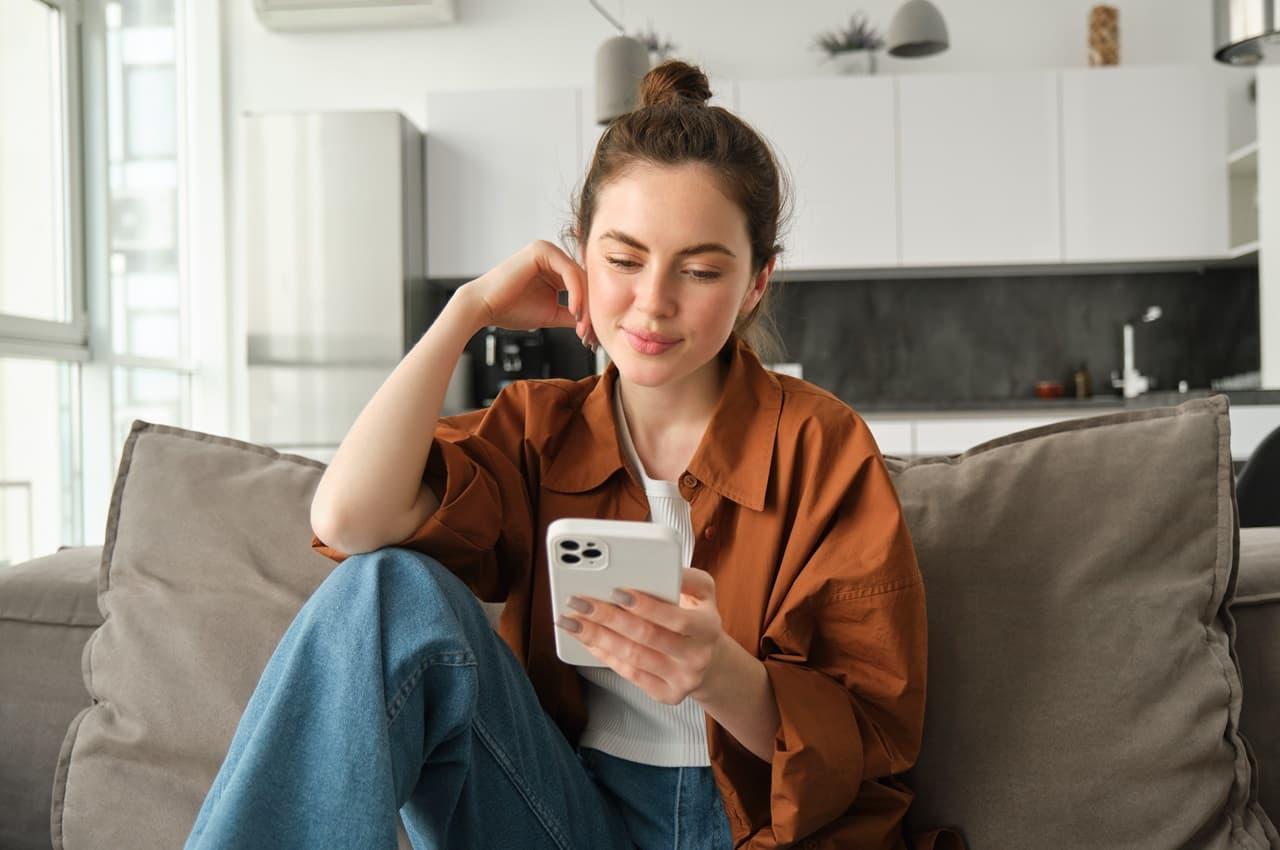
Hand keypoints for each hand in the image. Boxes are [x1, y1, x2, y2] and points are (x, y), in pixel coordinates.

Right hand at [458, 240, 597, 348]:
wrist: (484, 308)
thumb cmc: (511, 310)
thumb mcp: (551, 313)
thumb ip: (573, 314)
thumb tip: (596, 324)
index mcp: (554, 267)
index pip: (583, 287)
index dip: (590, 312)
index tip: (592, 336)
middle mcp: (553, 256)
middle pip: (585, 282)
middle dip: (591, 311)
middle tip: (591, 336)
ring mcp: (547, 250)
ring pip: (580, 278)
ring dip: (586, 306)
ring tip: (583, 328)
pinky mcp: (542, 250)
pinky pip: (569, 272)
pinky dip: (577, 294)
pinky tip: (575, 312)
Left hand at [556, 568, 725, 704]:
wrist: (710, 661)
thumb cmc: (698, 619)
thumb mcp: (702, 592)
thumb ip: (686, 577)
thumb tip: (660, 564)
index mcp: (707, 627)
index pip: (674, 617)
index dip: (644, 605)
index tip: (615, 591)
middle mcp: (697, 656)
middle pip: (646, 637)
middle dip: (608, 618)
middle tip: (580, 602)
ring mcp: (682, 679)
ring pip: (632, 657)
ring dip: (598, 637)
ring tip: (574, 621)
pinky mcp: (666, 694)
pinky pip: (629, 674)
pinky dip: (605, 655)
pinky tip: (588, 640)